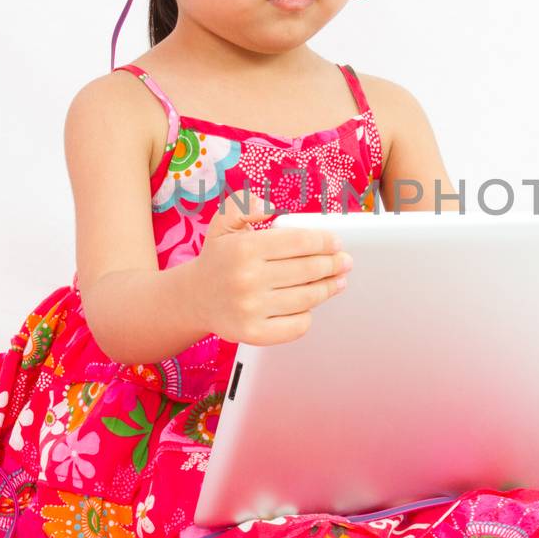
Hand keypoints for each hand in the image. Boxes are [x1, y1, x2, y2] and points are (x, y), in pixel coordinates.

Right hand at [186, 188, 352, 345]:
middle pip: (309, 270)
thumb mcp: (224, 222)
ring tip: (338, 282)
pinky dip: (308, 315)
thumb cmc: (217, 259)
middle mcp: (247, 279)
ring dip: (328, 288)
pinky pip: (297, 325)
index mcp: (244, 248)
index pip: (300, 242)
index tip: (336, 243)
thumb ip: (244, 205)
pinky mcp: (254, 333)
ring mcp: (251, 309)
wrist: (194, 298)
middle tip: (344, 262)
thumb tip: (267, 207)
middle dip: (334, 265)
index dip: (325, 242)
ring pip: (307, 298)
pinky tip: (310, 305)